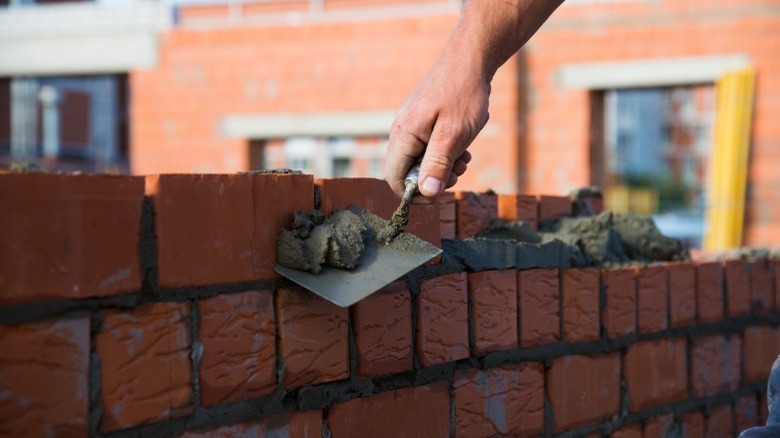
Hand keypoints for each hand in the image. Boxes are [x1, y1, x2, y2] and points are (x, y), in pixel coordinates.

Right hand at [385, 56, 489, 200]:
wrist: (470, 61)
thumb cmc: (462, 95)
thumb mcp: (454, 135)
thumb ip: (437, 165)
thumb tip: (426, 193)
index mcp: (403, 135)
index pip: (394, 178)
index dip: (413, 193)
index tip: (437, 194)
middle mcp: (402, 131)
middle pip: (408, 171)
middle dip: (433, 179)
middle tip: (458, 172)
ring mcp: (412, 125)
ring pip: (421, 160)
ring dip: (443, 166)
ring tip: (464, 158)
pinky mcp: (423, 122)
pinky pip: (429, 147)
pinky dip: (446, 153)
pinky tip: (463, 147)